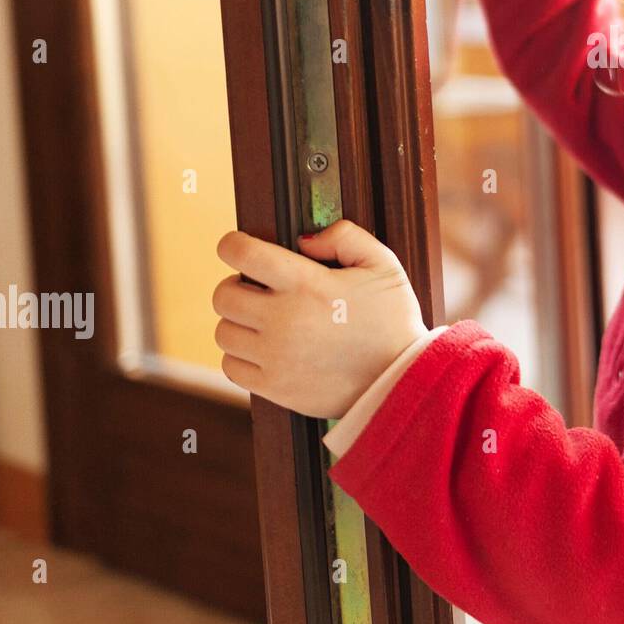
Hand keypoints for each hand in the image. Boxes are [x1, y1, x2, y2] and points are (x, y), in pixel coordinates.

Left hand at [213, 219, 430, 419]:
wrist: (400, 379)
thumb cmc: (393, 319)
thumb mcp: (382, 264)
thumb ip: (345, 237)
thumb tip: (304, 240)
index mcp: (307, 284)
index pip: (243, 254)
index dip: (233, 245)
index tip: (236, 247)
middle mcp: (283, 319)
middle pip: (223, 295)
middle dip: (236, 285)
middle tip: (257, 288)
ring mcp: (275, 356)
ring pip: (223, 331)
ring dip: (239, 322)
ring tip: (264, 321)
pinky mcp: (273, 386)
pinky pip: (231, 366)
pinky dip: (241, 355)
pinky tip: (266, 349)